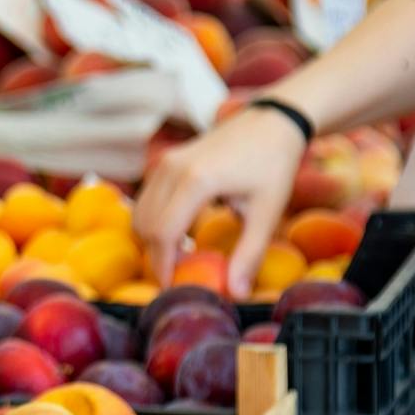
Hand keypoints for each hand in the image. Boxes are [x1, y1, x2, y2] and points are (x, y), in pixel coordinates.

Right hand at [136, 107, 305, 294]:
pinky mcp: (166, 161)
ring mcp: (166, 162)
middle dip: (155, 256)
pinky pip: (147, 199)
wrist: (271, 122)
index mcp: (196, 181)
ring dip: (152, 239)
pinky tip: (178, 234)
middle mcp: (172, 169)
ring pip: (140, 213)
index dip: (163, 266)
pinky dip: (154, 221)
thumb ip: (249, 254)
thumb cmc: (273, 165)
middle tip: (176, 277)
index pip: (163, 234)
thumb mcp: (267, 212)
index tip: (172, 288)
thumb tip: (238, 293)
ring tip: (178, 258)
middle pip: (145, 226)